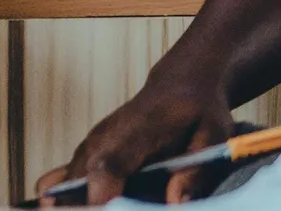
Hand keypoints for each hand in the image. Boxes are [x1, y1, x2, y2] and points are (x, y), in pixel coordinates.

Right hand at [35, 79, 234, 204]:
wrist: (180, 83)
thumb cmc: (198, 109)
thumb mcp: (214, 135)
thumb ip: (196, 172)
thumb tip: (175, 203)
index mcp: (136, 129)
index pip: (108, 166)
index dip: (101, 197)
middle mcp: (104, 137)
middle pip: (77, 182)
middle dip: (83, 208)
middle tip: (112, 210)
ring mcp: (91, 145)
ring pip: (66, 185)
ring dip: (76, 205)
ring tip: (101, 208)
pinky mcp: (87, 155)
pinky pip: (67, 182)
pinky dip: (71, 200)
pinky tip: (82, 206)